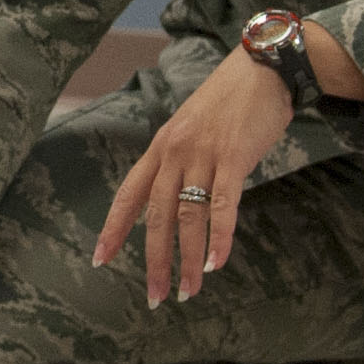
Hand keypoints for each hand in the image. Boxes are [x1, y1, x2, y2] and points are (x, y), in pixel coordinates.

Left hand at [96, 48, 297, 306]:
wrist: (263, 67)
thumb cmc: (231, 101)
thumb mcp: (194, 129)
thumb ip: (183, 163)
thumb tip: (183, 201)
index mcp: (161, 146)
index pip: (129, 194)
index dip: (114, 228)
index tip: (100, 258)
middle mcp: (175, 152)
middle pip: (156, 215)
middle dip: (155, 260)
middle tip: (155, 295)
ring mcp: (203, 154)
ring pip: (189, 217)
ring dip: (189, 259)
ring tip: (189, 291)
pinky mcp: (234, 157)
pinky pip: (224, 205)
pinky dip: (220, 238)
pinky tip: (217, 264)